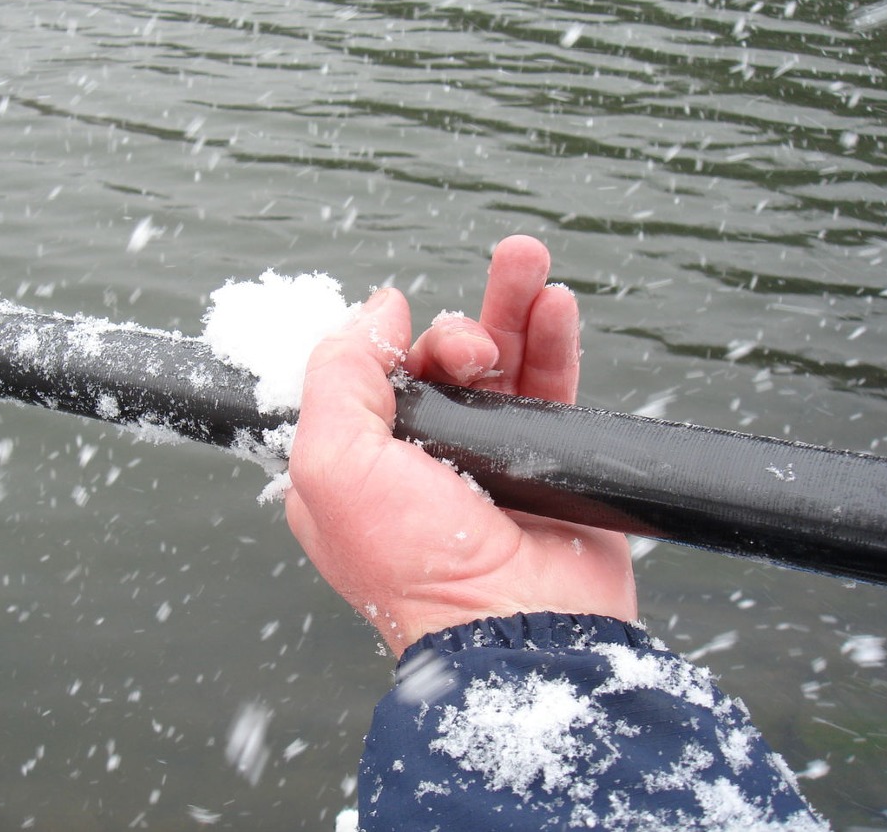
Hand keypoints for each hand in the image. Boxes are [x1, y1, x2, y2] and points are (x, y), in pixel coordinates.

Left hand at [284, 236, 636, 651]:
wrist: (517, 626)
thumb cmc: (417, 565)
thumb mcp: (333, 463)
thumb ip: (338, 374)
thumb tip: (378, 309)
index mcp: (355, 466)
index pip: (364, 376)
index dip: (380, 343)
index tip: (395, 327)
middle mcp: (417, 460)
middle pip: (434, 363)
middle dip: (453, 332)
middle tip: (469, 350)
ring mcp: (483, 460)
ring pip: (497, 360)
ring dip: (510, 304)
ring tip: (526, 259)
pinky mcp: (543, 463)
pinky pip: (549, 384)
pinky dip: (552, 338)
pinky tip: (554, 302)